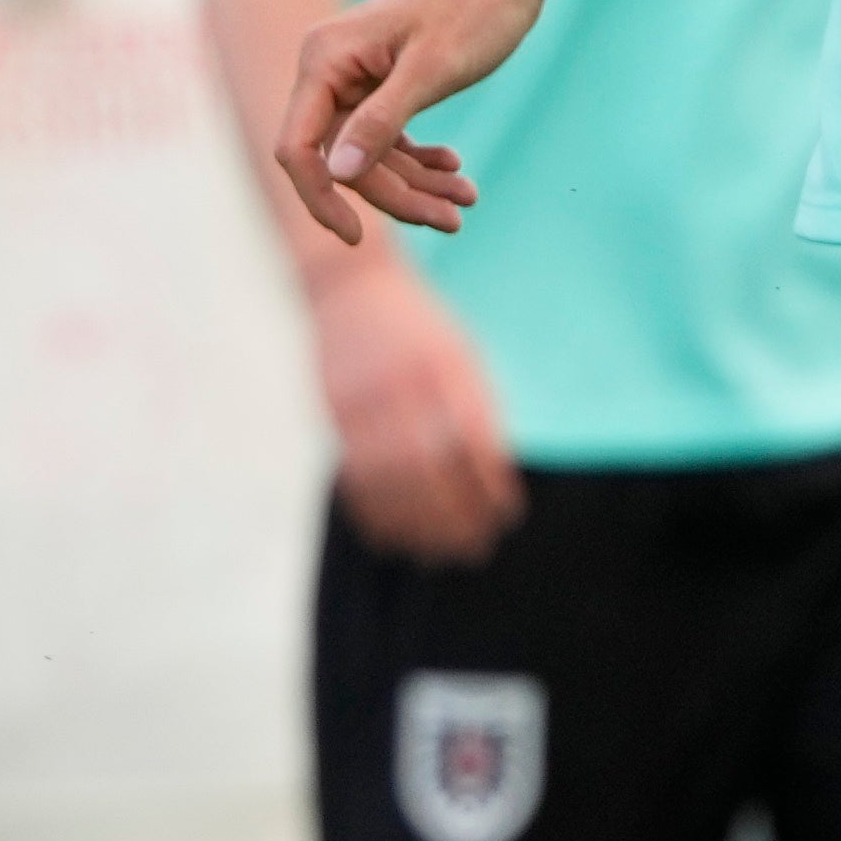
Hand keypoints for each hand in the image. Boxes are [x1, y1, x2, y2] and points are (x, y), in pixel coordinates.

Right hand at [276, 0, 546, 241]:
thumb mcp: (432, 70)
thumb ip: (381, 121)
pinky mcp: (384, 83)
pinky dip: (420, 160)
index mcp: (324, 60)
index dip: (321, 198)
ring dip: (416, 184)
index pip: (299, 149)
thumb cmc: (474, 9)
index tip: (359, 238)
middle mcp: (329, 69)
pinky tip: (455, 173)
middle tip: (453, 220)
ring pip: (371, 154)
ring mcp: (355, 77)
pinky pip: (389, 137)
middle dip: (395, 195)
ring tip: (465, 202)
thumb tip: (340, 173)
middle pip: (344, 160)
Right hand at [310, 257, 521, 562]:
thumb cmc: (418, 329)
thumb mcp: (460, 355)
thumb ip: (476, 409)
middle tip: (474, 548)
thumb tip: (495, 477)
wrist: (350, 287)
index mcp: (446, 368)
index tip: (506, 516)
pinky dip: (374, 512)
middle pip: (432, 467)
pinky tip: (392, 536)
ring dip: (416, 525)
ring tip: (437, 554)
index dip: (491, 484)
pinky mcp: (334, 412)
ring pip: (390, 478)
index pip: (474, 439)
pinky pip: (353, 474)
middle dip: (455, 516)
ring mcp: (365, 398)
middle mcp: (405, 384)